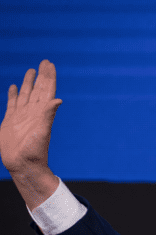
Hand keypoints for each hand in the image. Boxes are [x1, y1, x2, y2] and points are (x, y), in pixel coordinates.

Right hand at [0, 59, 62, 173]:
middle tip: (45, 62)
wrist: (22, 165)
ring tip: (32, 70)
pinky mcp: (10, 121)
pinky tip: (14, 87)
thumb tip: (58, 100)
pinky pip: (12, 104)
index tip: (50, 64)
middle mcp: (33, 112)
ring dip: (29, 82)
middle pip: (38, 89)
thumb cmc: (34, 151)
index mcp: (42, 112)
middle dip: (42, 76)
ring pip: (26, 94)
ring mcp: (21, 116)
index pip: (46, 90)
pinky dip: (13, 94)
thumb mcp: (42, 131)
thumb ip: (48, 115)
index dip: (49, 77)